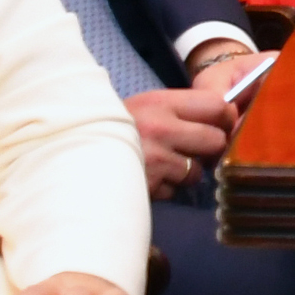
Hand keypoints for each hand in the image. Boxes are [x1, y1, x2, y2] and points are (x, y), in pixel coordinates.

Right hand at [122, 81, 234, 195]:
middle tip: (196, 150)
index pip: (217, 105)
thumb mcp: (145, 107)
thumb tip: (224, 114)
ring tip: (162, 165)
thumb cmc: (114, 127)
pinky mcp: (147, 186)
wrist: (69, 152)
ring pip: (196, 171)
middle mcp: (160, 129)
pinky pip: (173, 191)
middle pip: (216, 141)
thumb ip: (180, 110)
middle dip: (210, 149)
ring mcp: (154, 160)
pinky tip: (147, 178)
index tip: (222, 123)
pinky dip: (165, 188)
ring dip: (185, 173)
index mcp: (160, 103)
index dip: (225, 116)